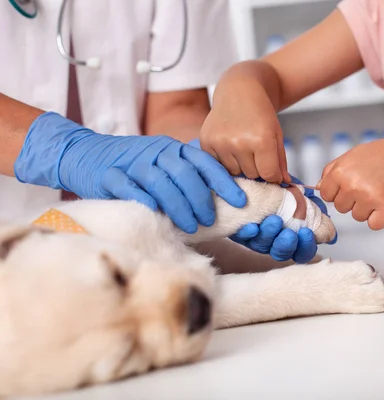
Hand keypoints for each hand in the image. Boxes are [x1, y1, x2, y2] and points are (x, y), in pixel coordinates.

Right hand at [14, 112, 246, 233]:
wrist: (85, 154)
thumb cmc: (134, 166)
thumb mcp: (164, 163)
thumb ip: (189, 175)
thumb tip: (224, 198)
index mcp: (173, 149)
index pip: (204, 162)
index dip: (224, 182)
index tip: (240, 201)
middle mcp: (156, 153)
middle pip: (185, 174)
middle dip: (201, 199)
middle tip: (209, 219)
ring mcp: (132, 163)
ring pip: (161, 182)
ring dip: (179, 206)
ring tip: (191, 226)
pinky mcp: (110, 176)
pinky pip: (130, 187)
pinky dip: (145, 200)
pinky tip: (157, 213)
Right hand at [199, 80, 290, 183]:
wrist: (238, 91)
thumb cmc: (261, 113)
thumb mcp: (277, 134)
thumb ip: (280, 161)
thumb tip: (284, 183)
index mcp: (261, 139)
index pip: (269, 175)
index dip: (273, 175)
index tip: (273, 170)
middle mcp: (239, 142)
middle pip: (252, 175)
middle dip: (257, 168)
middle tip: (256, 151)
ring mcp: (220, 142)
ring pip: (235, 172)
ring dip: (241, 165)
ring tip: (242, 146)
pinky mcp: (206, 142)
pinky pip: (219, 165)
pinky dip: (226, 160)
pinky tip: (230, 145)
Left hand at [230, 176, 335, 263]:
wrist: (250, 175)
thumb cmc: (275, 185)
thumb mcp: (297, 192)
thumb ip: (312, 206)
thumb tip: (326, 221)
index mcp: (292, 234)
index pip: (302, 250)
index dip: (306, 246)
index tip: (306, 232)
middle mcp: (275, 239)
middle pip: (283, 253)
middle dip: (287, 244)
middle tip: (289, 233)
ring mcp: (257, 237)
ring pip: (264, 246)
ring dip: (270, 235)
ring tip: (272, 221)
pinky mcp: (241, 232)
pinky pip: (244, 237)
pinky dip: (248, 233)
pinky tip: (251, 227)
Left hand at [318, 137, 383, 229]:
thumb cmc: (379, 155)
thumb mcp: (350, 156)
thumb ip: (331, 171)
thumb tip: (318, 187)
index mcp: (340, 172)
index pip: (326, 195)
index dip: (337, 192)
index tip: (349, 185)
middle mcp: (353, 186)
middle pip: (341, 208)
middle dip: (352, 200)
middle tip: (367, 186)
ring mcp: (370, 198)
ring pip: (357, 217)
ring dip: (367, 209)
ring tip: (377, 191)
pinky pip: (374, 225)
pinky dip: (380, 218)